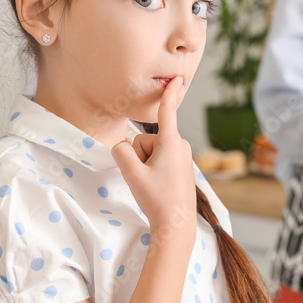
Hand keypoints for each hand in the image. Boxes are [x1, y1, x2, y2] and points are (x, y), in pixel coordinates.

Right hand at [111, 76, 195, 236]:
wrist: (176, 224)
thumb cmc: (157, 199)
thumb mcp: (132, 174)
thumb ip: (121, 152)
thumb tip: (122, 147)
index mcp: (171, 143)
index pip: (167, 112)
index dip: (169, 94)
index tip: (177, 78)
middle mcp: (179, 145)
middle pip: (145, 140)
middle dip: (139, 157)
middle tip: (146, 179)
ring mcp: (181, 156)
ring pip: (150, 152)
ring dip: (145, 165)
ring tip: (153, 184)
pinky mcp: (180, 166)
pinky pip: (158, 160)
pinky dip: (152, 171)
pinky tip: (158, 187)